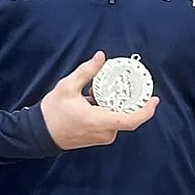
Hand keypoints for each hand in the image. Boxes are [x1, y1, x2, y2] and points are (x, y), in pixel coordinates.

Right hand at [39, 51, 158, 149]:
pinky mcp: (100, 138)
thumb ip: (86, 72)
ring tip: (103, 91)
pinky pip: (112, 122)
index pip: (131, 120)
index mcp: (99, 121)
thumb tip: (100, 57)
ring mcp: (103, 137)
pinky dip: (110, 110)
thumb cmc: (52, 113)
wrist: (40, 134)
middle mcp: (104, 132)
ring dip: (116, 104)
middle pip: (127, 116)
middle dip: (130, 99)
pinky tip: (97, 100)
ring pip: (119, 118)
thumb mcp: (67, 87)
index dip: (146, 110)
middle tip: (129, 83)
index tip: (154, 99)